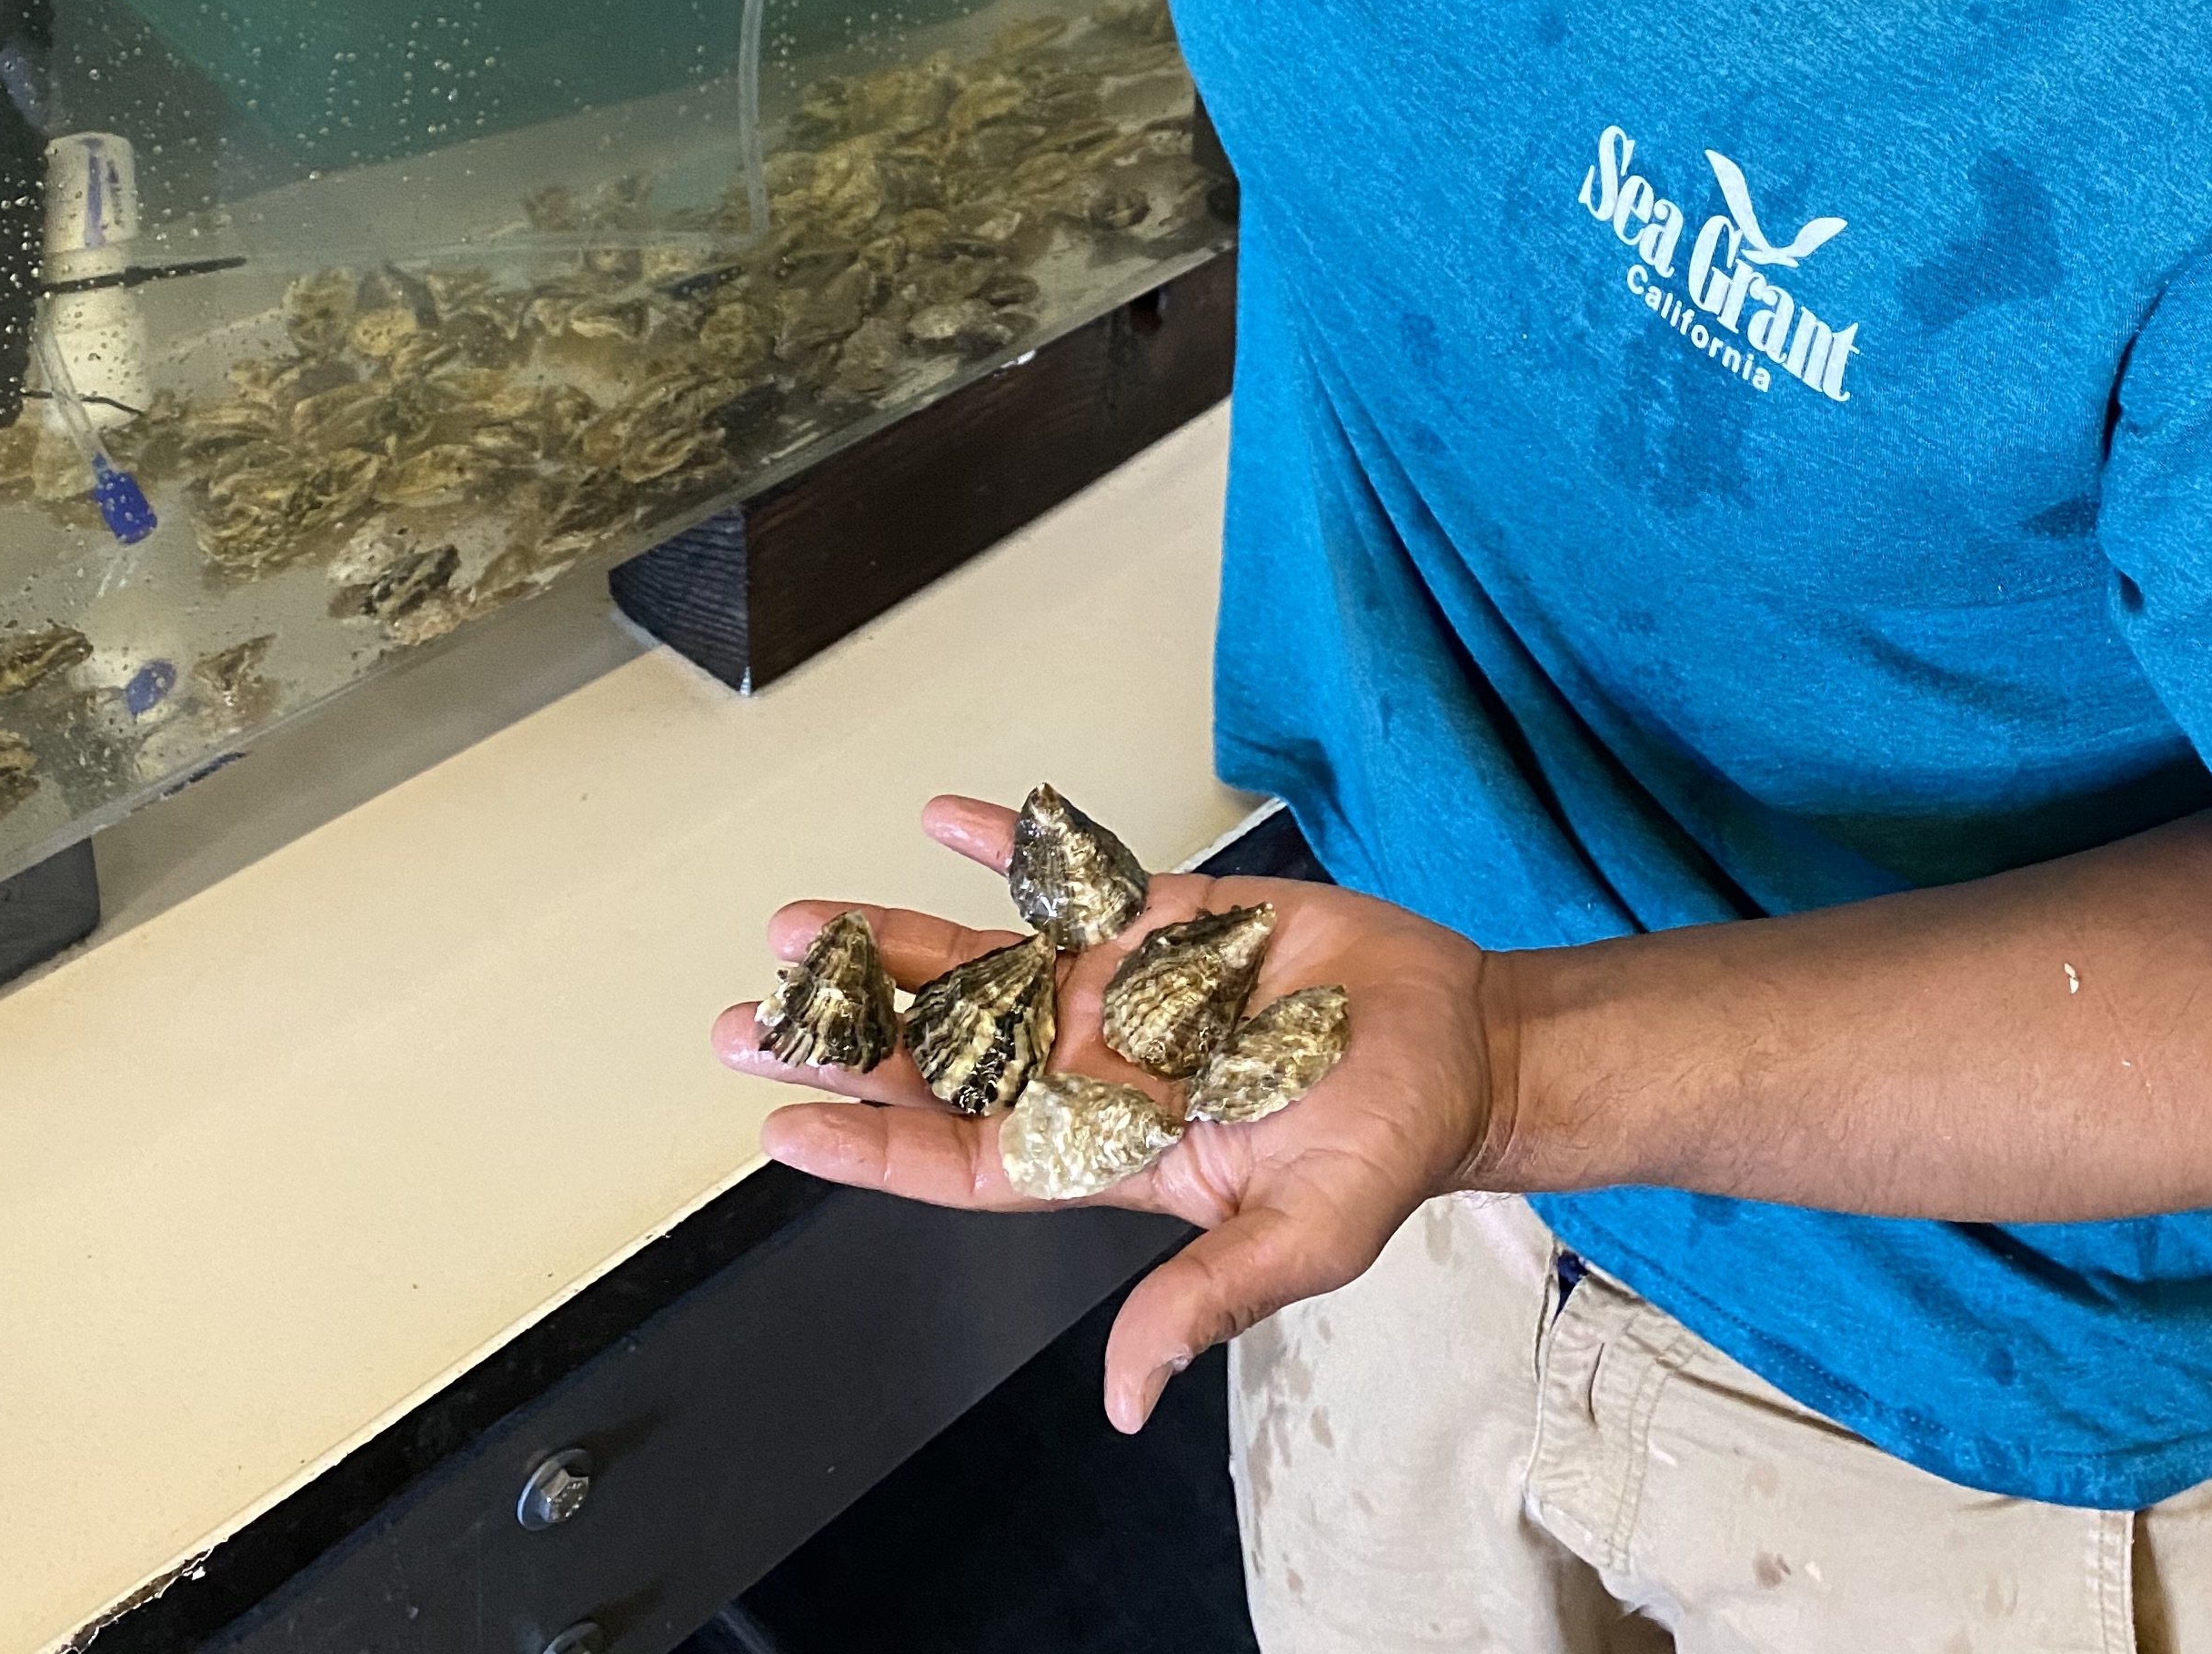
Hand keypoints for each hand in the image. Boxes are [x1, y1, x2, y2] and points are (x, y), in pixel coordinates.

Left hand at [713, 793, 1511, 1431]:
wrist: (1463, 1041)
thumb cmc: (1389, 1145)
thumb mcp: (1308, 1237)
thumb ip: (1210, 1296)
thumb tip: (1126, 1393)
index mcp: (1114, 1148)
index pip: (967, 1155)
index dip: (874, 1141)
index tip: (784, 1124)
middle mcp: (1098, 1064)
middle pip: (946, 1053)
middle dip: (849, 1035)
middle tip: (748, 1017)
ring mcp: (1124, 985)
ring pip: (981, 962)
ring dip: (894, 942)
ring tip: (801, 926)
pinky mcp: (1167, 913)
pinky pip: (1066, 878)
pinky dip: (1003, 845)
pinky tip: (937, 820)